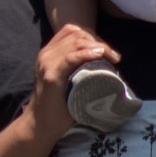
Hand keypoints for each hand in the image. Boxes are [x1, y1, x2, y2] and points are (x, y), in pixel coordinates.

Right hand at [25, 24, 121, 141]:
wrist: (41, 124)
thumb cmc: (59, 106)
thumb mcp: (67, 81)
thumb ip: (78, 69)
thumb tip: (107, 66)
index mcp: (49, 53)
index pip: (72, 32)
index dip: (92, 36)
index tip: (107, 51)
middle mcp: (46, 54)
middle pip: (77, 35)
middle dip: (99, 41)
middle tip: (114, 57)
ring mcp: (47, 63)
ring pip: (76, 42)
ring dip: (98, 46)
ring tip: (112, 57)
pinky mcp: (51, 75)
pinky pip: (70, 57)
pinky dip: (86, 53)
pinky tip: (98, 55)